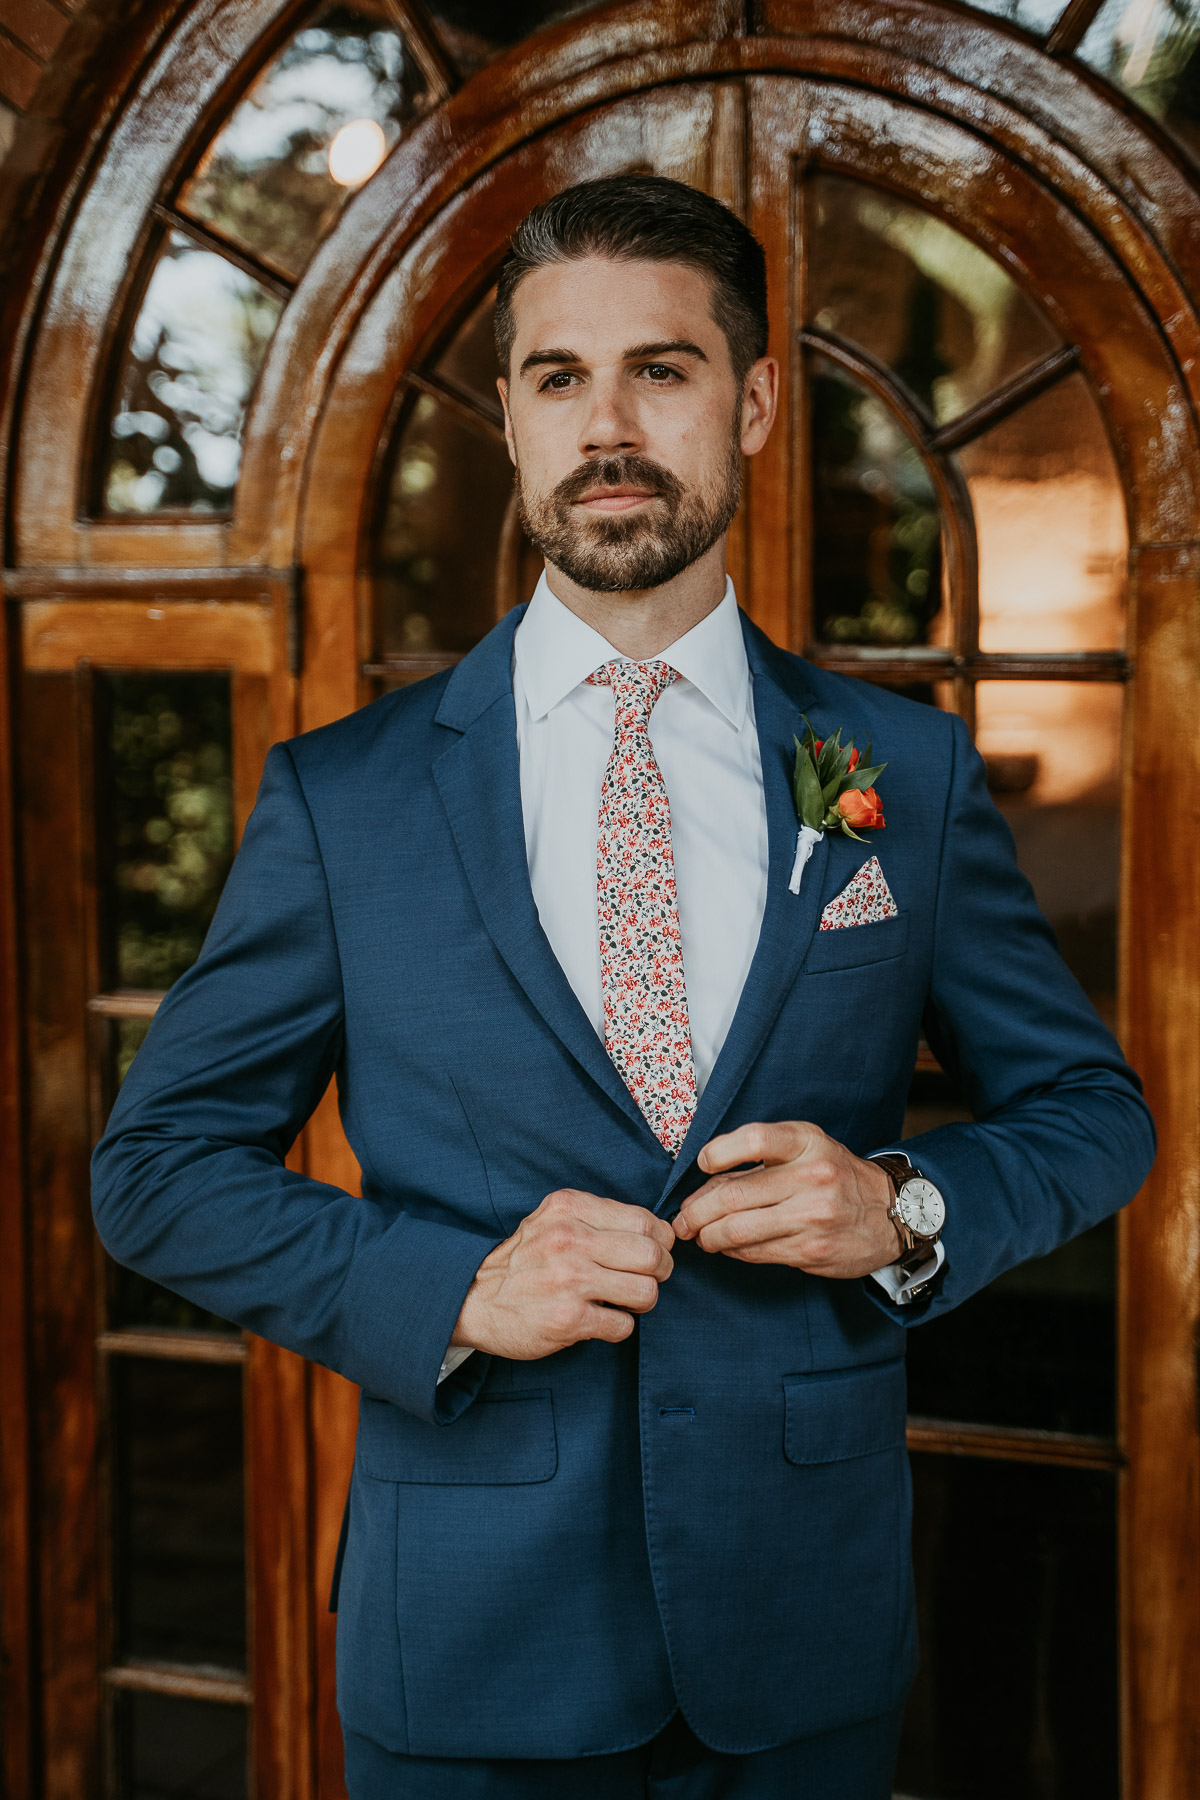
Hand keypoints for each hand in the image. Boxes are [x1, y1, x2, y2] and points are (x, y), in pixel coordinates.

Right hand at [451, 1188, 674, 1360]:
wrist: (473, 1299)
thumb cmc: (524, 1260)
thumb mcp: (552, 1219)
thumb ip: (597, 1217)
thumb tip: (656, 1230)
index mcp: (569, 1208)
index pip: (644, 1220)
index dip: (660, 1240)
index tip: (655, 1250)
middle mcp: (569, 1240)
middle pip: (652, 1255)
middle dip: (660, 1271)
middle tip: (648, 1278)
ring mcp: (569, 1280)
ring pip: (646, 1291)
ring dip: (642, 1301)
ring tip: (623, 1300)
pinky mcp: (568, 1319)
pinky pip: (624, 1325)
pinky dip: (619, 1326)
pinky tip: (600, 1318)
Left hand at [672, 1121, 901, 1276]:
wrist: (891, 1212)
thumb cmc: (834, 1174)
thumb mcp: (804, 1150)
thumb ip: (756, 1164)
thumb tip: (702, 1189)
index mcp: (807, 1142)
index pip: (754, 1140)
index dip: (719, 1153)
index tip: (703, 1164)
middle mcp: (812, 1177)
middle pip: (735, 1195)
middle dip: (697, 1211)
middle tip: (682, 1219)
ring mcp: (813, 1217)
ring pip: (739, 1230)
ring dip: (708, 1236)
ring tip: (699, 1235)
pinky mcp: (812, 1250)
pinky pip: (756, 1253)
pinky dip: (732, 1251)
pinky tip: (726, 1246)